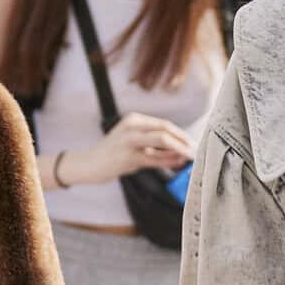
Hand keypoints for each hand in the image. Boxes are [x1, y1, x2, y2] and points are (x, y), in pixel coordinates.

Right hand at [68, 112, 195, 183]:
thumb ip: (155, 147)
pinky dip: (169, 161)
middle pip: (166, 129)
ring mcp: (129, 141)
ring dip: (180, 150)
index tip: (192, 144)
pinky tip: (177, 163)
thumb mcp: (133, 144)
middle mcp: (132, 126)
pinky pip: (155, 158)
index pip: (163, 124)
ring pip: (163, 141)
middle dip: (183, 140)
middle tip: (195, 151)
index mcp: (134, 120)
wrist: (90, 164)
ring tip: (190, 157)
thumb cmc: (114, 155)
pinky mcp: (128, 156)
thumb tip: (180, 153)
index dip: (181, 134)